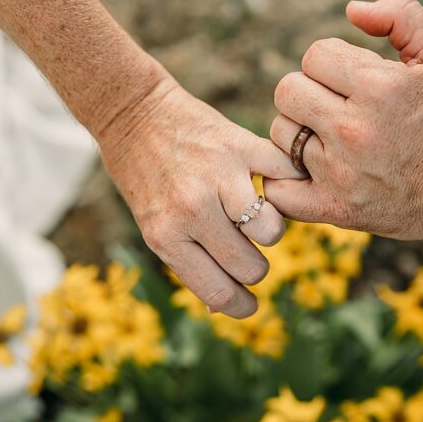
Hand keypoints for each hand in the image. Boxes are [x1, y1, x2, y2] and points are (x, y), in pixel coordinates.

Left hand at [97, 77, 303, 317]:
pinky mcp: (242, 145)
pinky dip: (288, 182)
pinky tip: (274, 181)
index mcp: (166, 237)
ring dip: (270, 227)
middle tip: (245, 248)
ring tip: (257, 213)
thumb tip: (224, 308)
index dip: (242, 307)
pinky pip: (286, 177)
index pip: (219, 294)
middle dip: (254, 265)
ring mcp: (220, 176)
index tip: (250, 304)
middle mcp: (192, 210)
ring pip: (272, 230)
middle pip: (252, 267)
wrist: (134, 113)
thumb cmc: (145, 176)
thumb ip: (188, 262)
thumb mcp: (153, 226)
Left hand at [265, 0, 422, 242]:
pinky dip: (284, 179)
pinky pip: (279, 189)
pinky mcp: (335, 208)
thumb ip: (401, 16)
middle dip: (310, 91)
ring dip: (300, 131)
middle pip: (288, 91)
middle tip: (337, 105)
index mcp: (378, 87)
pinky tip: (309, 170)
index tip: (354, 79)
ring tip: (331, 138)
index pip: (314, 55)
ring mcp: (342, 172)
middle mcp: (355, 129)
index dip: (332, 62)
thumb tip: (352, 9)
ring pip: (281, 133)